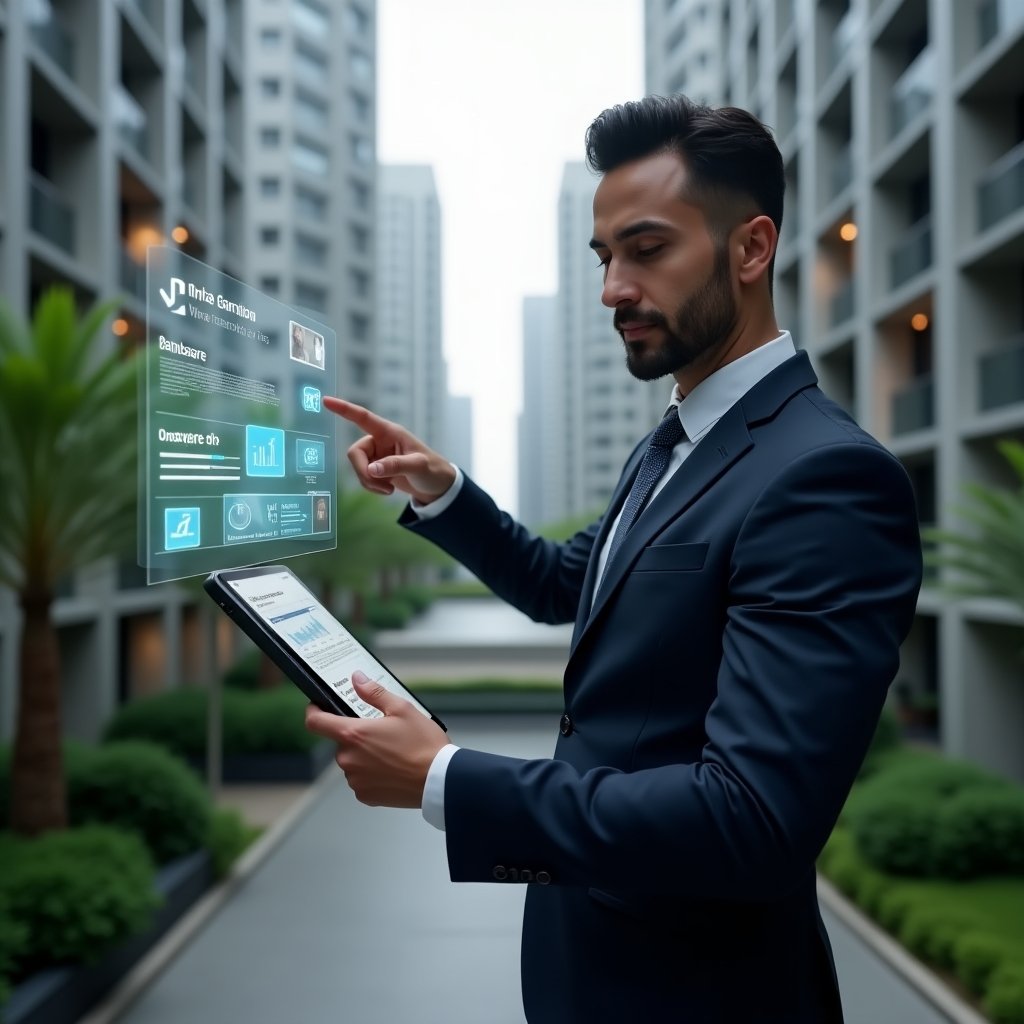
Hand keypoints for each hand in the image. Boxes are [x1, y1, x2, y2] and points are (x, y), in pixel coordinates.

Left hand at [304, 671, 448, 807]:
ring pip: (352, 761)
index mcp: (354, 734)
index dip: (313, 711)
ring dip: (365, 756)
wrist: (439, 780)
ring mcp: (355, 780)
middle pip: (341, 742)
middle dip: (357, 736)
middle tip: (382, 732)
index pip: (316, 722)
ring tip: (392, 753)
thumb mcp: (402, 709)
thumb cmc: (424, 744)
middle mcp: (348, 759)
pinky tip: (392, 769)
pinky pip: (361, 779)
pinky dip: (372, 774)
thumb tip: (357, 679)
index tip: (317, 707)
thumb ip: (374, 693)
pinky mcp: (364, 795)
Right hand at [324, 397, 455, 503]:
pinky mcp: (376, 469)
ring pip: (357, 467)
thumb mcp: (418, 466)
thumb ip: (395, 466)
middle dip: (363, 472)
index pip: (363, 418)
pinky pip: (363, 477)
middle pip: (354, 452)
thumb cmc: (432, 470)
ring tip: (389, 489)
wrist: (437, 487)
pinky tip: (388, 490)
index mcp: (390, 432)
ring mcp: (377, 456)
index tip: (326, 401)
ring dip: (369, 482)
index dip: (344, 409)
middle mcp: (380, 441)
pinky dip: (372, 487)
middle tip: (380, 485)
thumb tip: (372, 470)